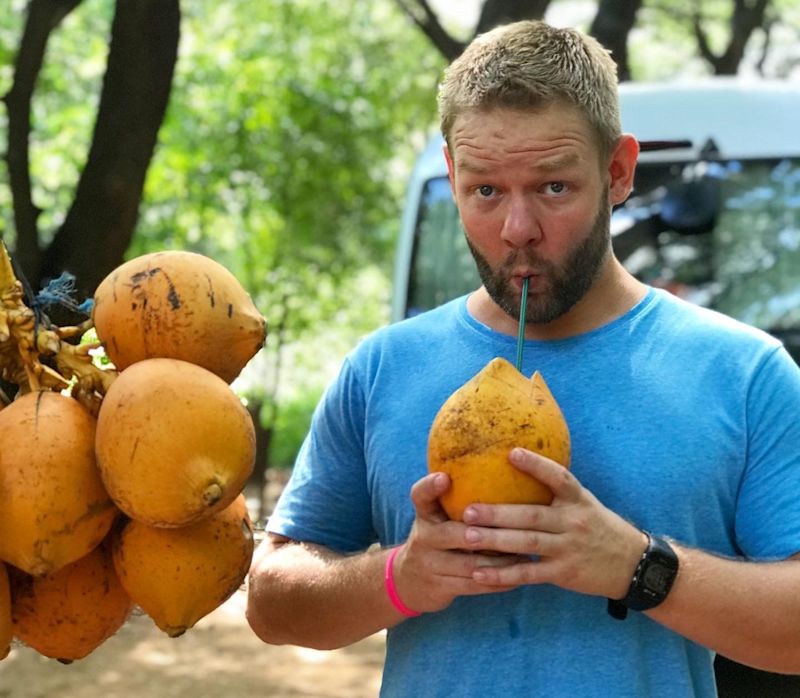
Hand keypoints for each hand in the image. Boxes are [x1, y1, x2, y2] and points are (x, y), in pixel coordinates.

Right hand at [392, 472, 525, 613]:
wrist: (408, 581)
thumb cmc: (437, 539)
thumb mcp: (436, 517)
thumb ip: (457, 499)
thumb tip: (505, 467)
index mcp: (424, 515)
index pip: (420, 496)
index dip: (430, 486)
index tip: (444, 477)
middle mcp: (423, 537)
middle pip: (449, 534)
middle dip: (478, 533)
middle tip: (504, 529)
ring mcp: (429, 565)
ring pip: (468, 564)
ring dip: (498, 561)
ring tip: (524, 552)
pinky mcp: (439, 587)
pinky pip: (473, 586)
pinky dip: (497, 581)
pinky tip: (518, 575)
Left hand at [458, 448, 646, 599]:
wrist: (634, 564)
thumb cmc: (599, 527)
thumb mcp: (584, 502)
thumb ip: (557, 491)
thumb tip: (519, 463)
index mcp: (577, 499)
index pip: (558, 477)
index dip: (536, 465)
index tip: (511, 453)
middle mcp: (573, 521)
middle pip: (531, 515)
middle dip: (497, 513)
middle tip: (467, 510)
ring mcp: (568, 548)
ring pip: (527, 543)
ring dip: (495, 541)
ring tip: (467, 537)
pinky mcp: (564, 573)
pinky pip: (529, 574)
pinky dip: (503, 575)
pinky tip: (480, 574)